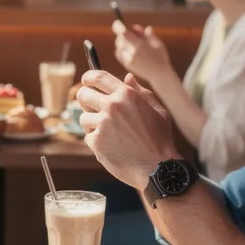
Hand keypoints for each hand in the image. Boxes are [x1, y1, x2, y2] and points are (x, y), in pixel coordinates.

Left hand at [77, 71, 178, 190]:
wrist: (157, 167)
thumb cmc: (160, 139)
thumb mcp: (157, 110)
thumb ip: (141, 92)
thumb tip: (128, 77)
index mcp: (127, 94)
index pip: (98, 77)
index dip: (88, 77)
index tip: (85, 81)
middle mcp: (112, 106)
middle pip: (83, 94)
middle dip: (85, 100)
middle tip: (90, 107)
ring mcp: (103, 123)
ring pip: (83, 117)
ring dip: (91, 124)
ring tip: (107, 133)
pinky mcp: (96, 141)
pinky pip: (88, 137)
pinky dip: (96, 142)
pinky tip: (110, 147)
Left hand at [112, 21, 171, 82]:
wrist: (160, 74)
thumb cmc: (160, 56)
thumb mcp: (156, 42)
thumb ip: (145, 34)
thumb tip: (135, 27)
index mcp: (140, 46)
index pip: (124, 33)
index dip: (118, 26)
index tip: (117, 22)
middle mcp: (132, 53)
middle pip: (120, 39)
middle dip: (123, 34)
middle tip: (130, 32)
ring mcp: (128, 60)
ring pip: (119, 46)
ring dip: (123, 41)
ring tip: (134, 42)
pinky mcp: (127, 65)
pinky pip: (119, 54)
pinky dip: (122, 49)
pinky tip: (130, 49)